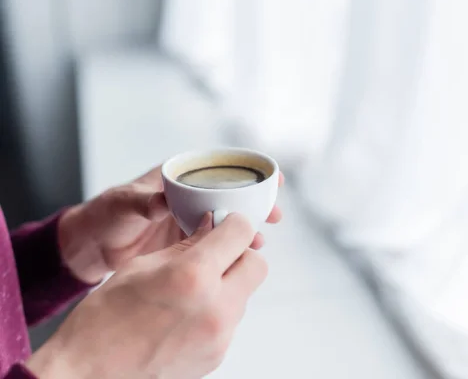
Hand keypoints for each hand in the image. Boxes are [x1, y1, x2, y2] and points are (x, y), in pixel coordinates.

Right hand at [27, 214, 266, 377]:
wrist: (90, 372)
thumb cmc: (105, 317)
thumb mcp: (143, 265)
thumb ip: (187, 244)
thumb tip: (214, 226)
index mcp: (193, 276)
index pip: (241, 234)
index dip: (234, 223)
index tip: (226, 224)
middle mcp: (215, 308)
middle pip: (257, 265)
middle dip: (241, 254)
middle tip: (215, 254)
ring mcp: (219, 337)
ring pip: (245, 294)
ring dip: (228, 283)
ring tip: (192, 288)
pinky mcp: (218, 356)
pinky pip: (231, 320)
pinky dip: (217, 309)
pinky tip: (186, 314)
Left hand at [59, 167, 283, 282]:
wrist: (92, 246)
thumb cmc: (105, 215)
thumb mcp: (123, 204)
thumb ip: (143, 202)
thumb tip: (162, 201)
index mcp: (179, 176)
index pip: (221, 167)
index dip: (250, 170)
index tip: (274, 177)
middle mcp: (190, 195)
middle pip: (232, 194)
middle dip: (256, 203)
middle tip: (276, 214)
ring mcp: (191, 218)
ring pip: (227, 219)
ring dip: (246, 228)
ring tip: (261, 241)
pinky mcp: (188, 241)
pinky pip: (215, 241)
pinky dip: (230, 246)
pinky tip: (242, 255)